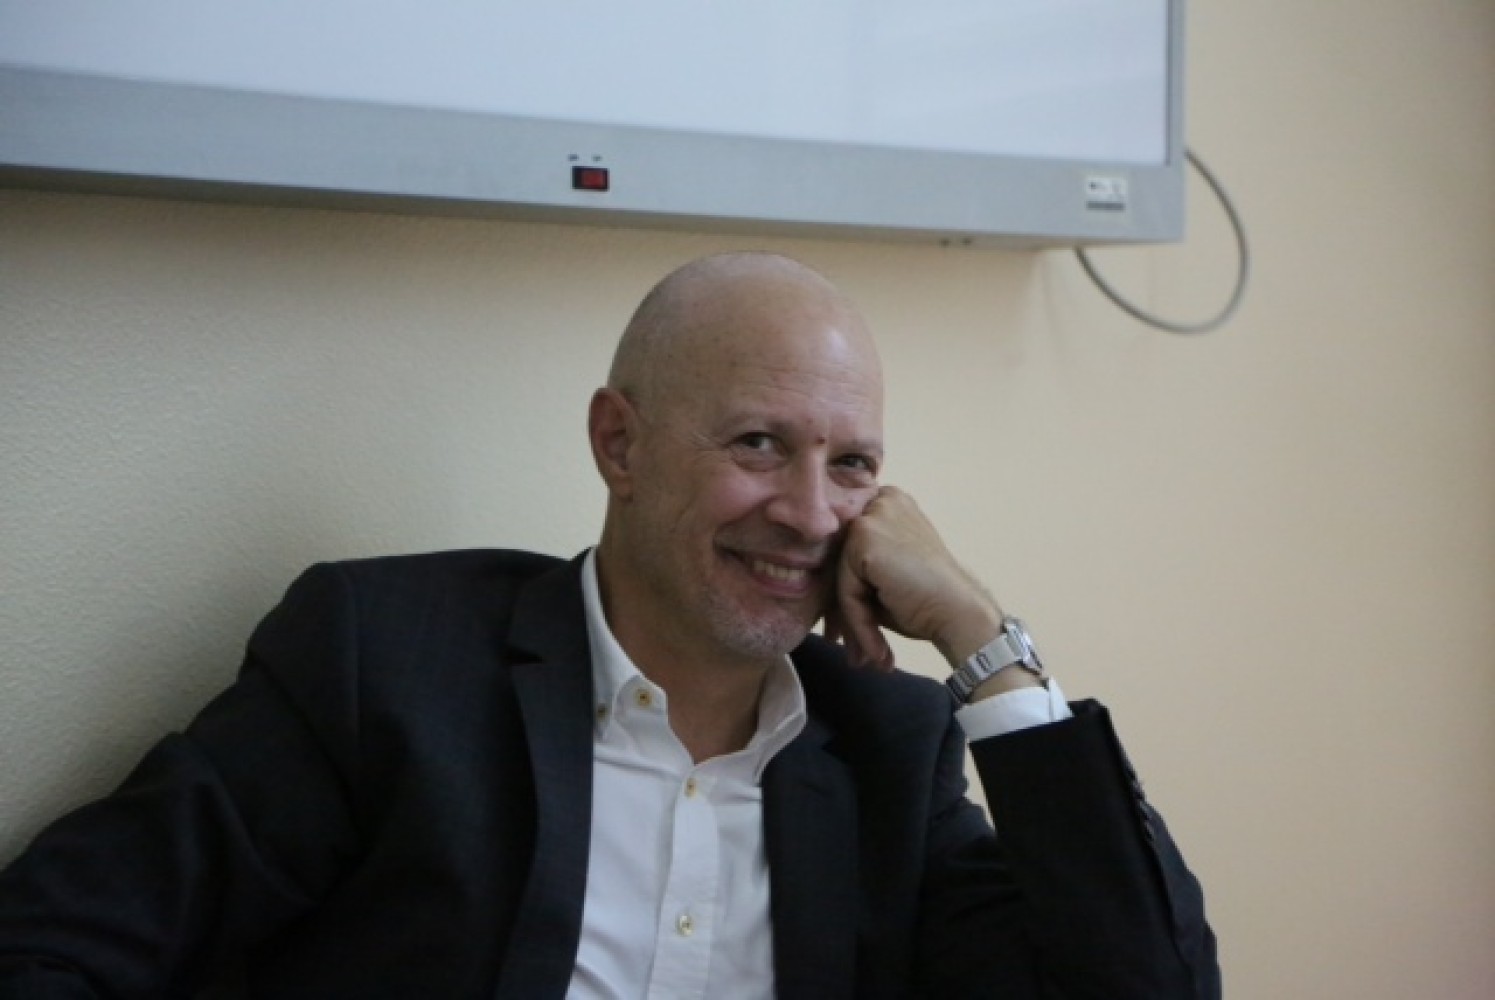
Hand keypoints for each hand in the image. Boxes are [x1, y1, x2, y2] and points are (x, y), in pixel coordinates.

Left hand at [824, 485, 1004, 671]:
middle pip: (840, 561)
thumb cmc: (928, 598)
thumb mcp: (886, 573)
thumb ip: (855, 568)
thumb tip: (818, 589)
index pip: (846, 547)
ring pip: (840, 578)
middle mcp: (880, 501)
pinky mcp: (865, 539)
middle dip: (842, 610)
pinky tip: (877, 647)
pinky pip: (845, 590)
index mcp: (888, 502)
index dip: (844, 590)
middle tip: (848, 649)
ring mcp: (871, 516)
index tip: (842, 630)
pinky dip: (857, 623)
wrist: (958, 611)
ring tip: (865, 657)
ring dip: (851, 623)